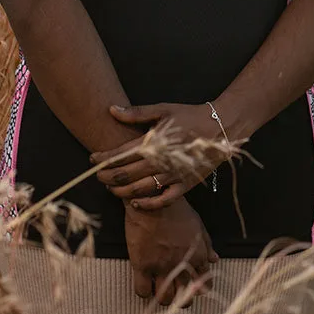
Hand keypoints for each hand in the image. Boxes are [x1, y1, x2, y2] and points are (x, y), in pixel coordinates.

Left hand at [91, 102, 228, 209]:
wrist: (221, 127)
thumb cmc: (190, 116)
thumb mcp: (163, 110)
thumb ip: (136, 113)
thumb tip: (112, 110)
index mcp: (154, 142)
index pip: (121, 155)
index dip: (103, 159)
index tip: (93, 159)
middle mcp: (160, 161)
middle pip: (126, 175)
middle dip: (107, 177)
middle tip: (98, 176)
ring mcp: (173, 175)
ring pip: (139, 189)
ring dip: (121, 191)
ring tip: (111, 188)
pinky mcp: (184, 185)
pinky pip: (162, 200)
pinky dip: (147, 204)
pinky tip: (136, 203)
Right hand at [124, 197, 216, 304]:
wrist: (153, 200)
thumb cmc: (178, 209)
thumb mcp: (197, 224)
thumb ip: (207, 244)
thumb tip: (214, 260)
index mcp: (197, 256)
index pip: (204, 286)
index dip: (198, 289)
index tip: (192, 287)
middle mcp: (181, 265)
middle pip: (185, 299)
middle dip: (182, 300)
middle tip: (176, 292)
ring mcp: (161, 267)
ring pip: (164, 299)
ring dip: (164, 298)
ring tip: (160, 289)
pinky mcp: (142, 266)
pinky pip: (142, 291)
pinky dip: (144, 291)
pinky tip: (145, 283)